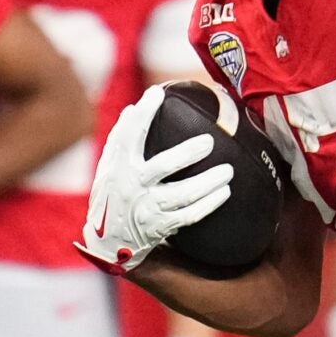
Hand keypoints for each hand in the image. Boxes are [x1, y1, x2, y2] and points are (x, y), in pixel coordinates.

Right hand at [75, 83, 230, 273]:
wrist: (108, 243)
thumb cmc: (111, 196)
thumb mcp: (108, 168)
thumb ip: (120, 141)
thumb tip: (133, 108)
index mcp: (118, 167)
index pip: (129, 136)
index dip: (143, 115)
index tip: (157, 94)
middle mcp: (132, 187)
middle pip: (161, 168)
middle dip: (186, 154)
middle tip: (209, 142)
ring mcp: (147, 209)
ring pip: (181, 196)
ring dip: (207, 184)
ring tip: (227, 171)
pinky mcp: (160, 227)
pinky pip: (189, 216)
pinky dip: (208, 205)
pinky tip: (224, 193)